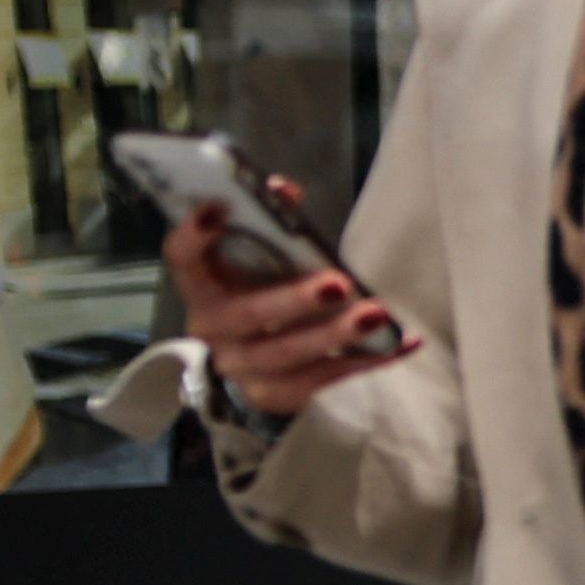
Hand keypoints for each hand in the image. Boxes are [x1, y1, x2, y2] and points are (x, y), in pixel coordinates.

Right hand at [166, 206, 412, 419]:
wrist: (256, 360)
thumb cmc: (263, 291)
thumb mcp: (262, 258)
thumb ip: (273, 223)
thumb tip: (283, 190)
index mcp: (203, 284)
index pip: (183, 258)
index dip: (194, 236)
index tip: (217, 208)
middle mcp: (213, 327)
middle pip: (245, 315)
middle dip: (293, 300)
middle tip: (337, 284)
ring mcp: (241, 366)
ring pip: (285, 355)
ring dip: (334, 335)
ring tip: (377, 315)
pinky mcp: (274, 394)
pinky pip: (321, 381)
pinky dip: (365, 360)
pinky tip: (401, 342)